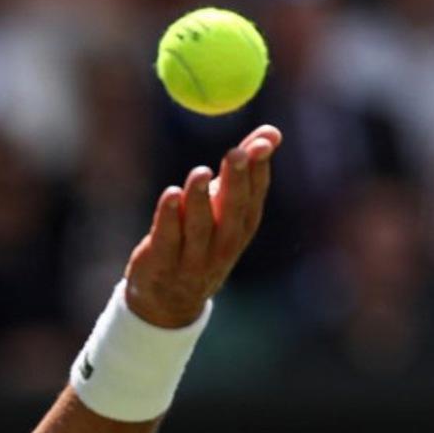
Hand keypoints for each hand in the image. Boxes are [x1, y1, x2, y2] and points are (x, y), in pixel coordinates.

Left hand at [124, 125, 281, 327]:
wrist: (170, 301)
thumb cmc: (203, 242)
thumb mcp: (226, 209)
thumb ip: (244, 170)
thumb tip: (271, 132)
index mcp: (241, 229)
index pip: (254, 197)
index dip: (258, 170)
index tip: (261, 142)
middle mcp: (222, 246)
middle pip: (232, 213)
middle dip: (236, 182)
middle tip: (237, 153)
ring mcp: (193, 259)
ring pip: (199, 227)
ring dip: (200, 198)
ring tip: (201, 172)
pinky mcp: (162, 263)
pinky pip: (167, 238)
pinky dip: (168, 216)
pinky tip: (171, 194)